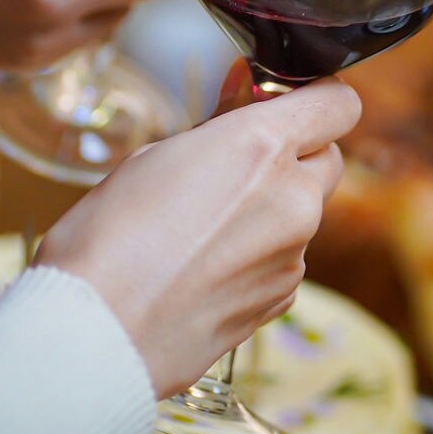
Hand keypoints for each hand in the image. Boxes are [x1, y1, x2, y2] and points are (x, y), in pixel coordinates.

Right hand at [34, 78, 359, 397]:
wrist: (94, 335)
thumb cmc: (108, 238)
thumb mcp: (157, 154)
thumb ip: (219, 128)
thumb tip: (245, 99)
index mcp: (263, 148)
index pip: (338, 104)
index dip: (316, 98)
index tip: (289, 101)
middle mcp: (294, 200)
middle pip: (327, 158)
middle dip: (294, 154)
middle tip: (239, 162)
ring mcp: (293, 255)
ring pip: (302, 212)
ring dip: (271, 208)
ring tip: (203, 226)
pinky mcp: (281, 299)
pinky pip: (285, 258)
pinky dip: (258, 254)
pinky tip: (205, 266)